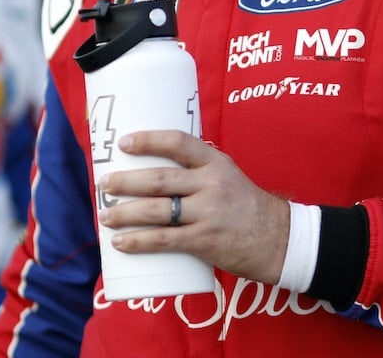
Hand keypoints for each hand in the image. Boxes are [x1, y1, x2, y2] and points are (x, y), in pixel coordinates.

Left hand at [96, 129, 289, 285]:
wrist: (278, 240)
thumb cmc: (245, 206)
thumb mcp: (227, 176)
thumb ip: (196, 172)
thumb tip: (151, 170)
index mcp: (215, 163)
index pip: (179, 142)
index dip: (149, 140)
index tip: (125, 143)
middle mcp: (211, 185)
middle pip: (159, 179)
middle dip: (125, 181)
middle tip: (104, 183)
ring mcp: (208, 214)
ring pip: (156, 210)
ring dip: (124, 213)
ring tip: (105, 215)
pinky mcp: (204, 241)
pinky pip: (164, 241)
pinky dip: (138, 242)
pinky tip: (121, 243)